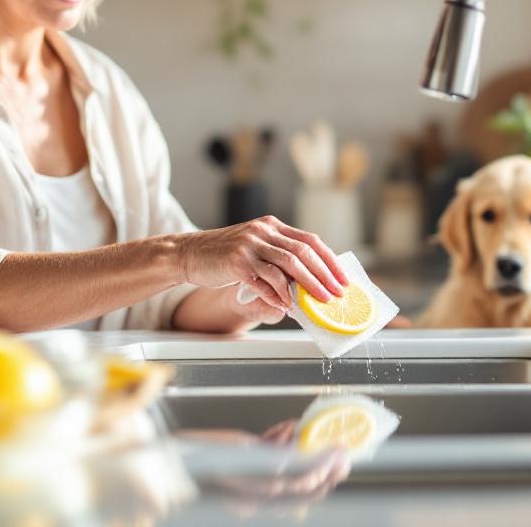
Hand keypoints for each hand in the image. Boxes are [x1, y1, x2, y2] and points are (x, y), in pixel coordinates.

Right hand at [178, 216, 346, 309]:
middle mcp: (263, 231)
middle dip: (324, 275)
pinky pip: (265, 279)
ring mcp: (250, 245)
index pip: (309, 240)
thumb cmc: (223, 255)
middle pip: (303, 252)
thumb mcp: (254, 247)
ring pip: (288, 263)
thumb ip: (278, 258)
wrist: (189, 253)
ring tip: (318, 300)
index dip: (329, 260)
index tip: (341, 278)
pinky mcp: (237, 261)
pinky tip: (287, 304)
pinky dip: (279, 293)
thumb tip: (307, 281)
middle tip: (336, 293)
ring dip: (307, 285)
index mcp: (272, 226)